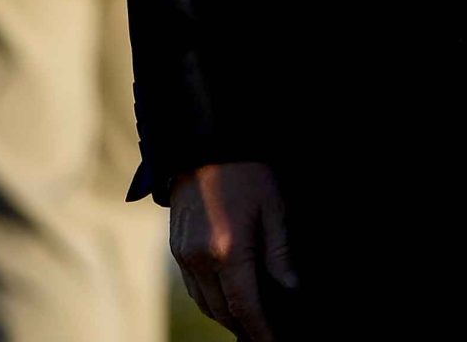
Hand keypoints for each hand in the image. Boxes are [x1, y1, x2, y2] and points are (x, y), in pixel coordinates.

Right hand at [170, 162, 295, 340]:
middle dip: (245, 327)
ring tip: (251, 322)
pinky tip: (228, 298)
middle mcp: (200, 259)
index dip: (260, 330)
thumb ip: (280, 254)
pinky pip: (193, 287)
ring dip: (226, 316)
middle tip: (266, 333)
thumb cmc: (247, 173)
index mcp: (227, 251)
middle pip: (222, 311)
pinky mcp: (175, 249)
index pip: (245, 306)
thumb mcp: (274, 209)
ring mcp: (183, 255)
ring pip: (204, 303)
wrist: (205, 144)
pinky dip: (211, 299)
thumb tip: (290, 289)